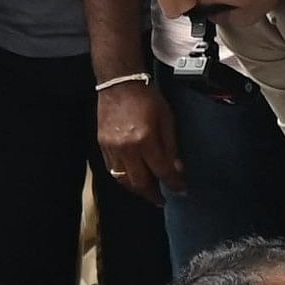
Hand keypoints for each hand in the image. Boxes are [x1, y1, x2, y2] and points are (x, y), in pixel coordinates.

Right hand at [95, 77, 184, 201]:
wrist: (120, 85)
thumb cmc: (148, 100)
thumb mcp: (168, 121)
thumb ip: (172, 147)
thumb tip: (178, 169)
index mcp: (145, 141)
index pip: (162, 171)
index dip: (174, 184)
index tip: (182, 191)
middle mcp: (126, 148)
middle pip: (139, 182)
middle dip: (153, 194)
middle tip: (163, 199)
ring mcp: (111, 148)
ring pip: (122, 179)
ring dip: (137, 189)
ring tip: (148, 191)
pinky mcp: (101, 145)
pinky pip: (112, 169)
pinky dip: (123, 178)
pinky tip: (133, 178)